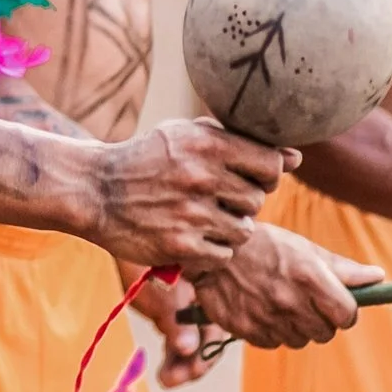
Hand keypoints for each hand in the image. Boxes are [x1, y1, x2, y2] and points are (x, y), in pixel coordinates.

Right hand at [83, 119, 293, 269]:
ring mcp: (191, 214)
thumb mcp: (186, 136)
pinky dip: (212, 250)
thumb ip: (238, 142)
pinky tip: (191, 236)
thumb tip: (295, 159)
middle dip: (242, 202)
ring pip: (244, 231)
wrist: (95, 190)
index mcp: (207, 144)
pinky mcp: (181, 246)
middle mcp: (202, 177)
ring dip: (229, 228)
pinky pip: (223, 255)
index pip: (272, 164)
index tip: (248, 175)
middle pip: (258, 200)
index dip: (266, 173)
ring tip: (203, 218)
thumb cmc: (147, 159)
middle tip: (216, 199)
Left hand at [127, 270, 219, 388]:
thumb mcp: (163, 296)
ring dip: (182, 364)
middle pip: (208, 342)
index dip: (207, 356)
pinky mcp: (174, 315)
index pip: (218, 334)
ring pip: (193, 345)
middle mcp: (207, 306)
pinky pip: (180, 341)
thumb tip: (189, 349)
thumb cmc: (148, 266)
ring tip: (165, 380)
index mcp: (213, 298)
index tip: (192, 372)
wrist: (130, 245)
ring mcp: (191, 312)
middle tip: (170, 380)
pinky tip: (164, 373)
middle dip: (193, 365)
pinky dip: (174, 356)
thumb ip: (177, 322)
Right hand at [187, 225, 379, 349]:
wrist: (211, 250)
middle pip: (326, 332)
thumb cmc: (263, 244)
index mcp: (309, 276)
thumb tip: (378, 277)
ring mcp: (267, 317)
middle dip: (321, 320)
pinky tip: (261, 309)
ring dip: (296, 327)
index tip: (338, 305)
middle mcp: (290, 300)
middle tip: (305, 301)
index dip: (346, 312)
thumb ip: (342, 268)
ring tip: (280, 302)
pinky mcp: (246, 329)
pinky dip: (272, 331)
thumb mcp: (303, 248)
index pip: (347, 315)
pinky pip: (273, 342)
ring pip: (300, 340)